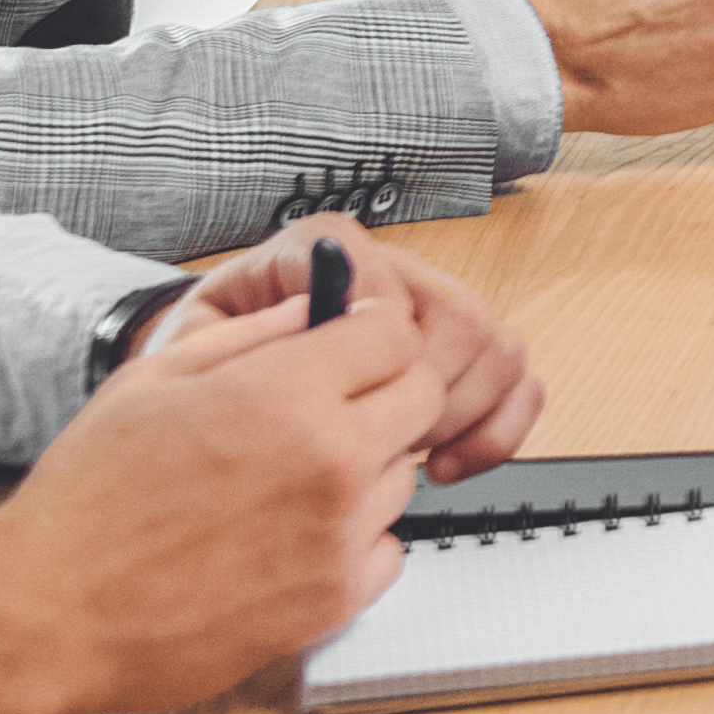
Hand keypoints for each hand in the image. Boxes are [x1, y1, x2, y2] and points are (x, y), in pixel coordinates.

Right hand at [0, 251, 457, 713]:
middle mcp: (331, 460)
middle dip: (383, 391)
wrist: (53, 612)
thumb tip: (316, 308)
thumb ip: (252, 335)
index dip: (368, 331)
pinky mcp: (336, 600)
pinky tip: (293, 536)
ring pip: (405, 474)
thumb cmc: (88, 501)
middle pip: (421, 397)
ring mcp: (340, 535)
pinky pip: (388, 548)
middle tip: (328, 408)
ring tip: (286, 482)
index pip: (393, 330)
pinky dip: (355, 539)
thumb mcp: (156, 377)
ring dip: (366, 468)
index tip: (348, 345)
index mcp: (286, 392)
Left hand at [168, 215, 545, 480]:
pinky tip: (449, 463)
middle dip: (427, 397)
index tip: (348, 400)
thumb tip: (305, 322)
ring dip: (464, 416)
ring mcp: (433, 308)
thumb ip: (243, 333)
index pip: (384, 280)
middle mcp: (390, 269)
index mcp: (323, 250)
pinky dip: (499, 430)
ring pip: (498, 348)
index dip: (378, 350)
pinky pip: (517, 381)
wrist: (214, 379)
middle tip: (384, 445)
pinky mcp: (461, 355)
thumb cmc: (206, 366)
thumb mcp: (195, 347)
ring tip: (412, 457)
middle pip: (458, 318)